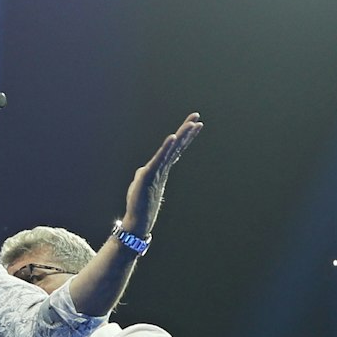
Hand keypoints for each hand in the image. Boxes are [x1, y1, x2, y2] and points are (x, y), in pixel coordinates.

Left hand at [119, 112, 202, 238]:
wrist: (138, 219)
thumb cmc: (139, 202)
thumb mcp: (140, 183)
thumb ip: (144, 174)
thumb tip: (144, 170)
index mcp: (162, 168)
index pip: (175, 149)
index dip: (185, 136)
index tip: (195, 124)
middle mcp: (163, 168)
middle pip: (177, 146)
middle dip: (187, 131)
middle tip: (197, 118)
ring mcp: (158, 171)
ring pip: (172, 150)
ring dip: (181, 136)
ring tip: (191, 124)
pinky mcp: (149, 175)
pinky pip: (159, 159)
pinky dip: (166, 148)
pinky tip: (172, 138)